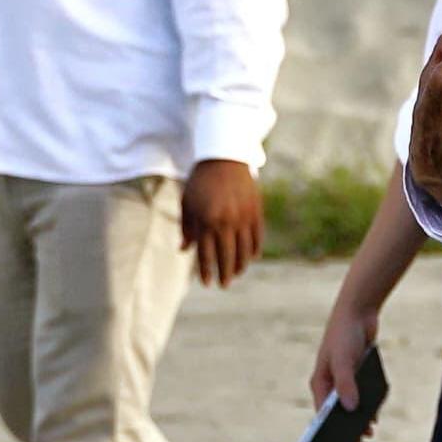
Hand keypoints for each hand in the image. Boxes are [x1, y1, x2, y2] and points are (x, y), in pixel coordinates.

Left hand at [182, 158, 262, 286]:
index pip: (206, 254)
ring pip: (244, 250)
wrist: (224, 157)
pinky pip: (257, 237)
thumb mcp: (188, 203)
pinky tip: (251, 258)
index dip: (206, 271)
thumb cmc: (200, 181)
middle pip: (226, 256)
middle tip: (224, 285)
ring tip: (236, 274)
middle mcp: (225, 222)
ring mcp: (243, 217)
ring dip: (240, 265)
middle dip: (225, 273)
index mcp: (206, 221)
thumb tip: (184, 250)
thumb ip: (187, 228)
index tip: (207, 283)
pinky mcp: (256, 211)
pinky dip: (254, 249)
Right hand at [311, 305, 380, 425]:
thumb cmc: (344, 334)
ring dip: (360, 420)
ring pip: (351, 406)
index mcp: (320, 384)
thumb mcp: (344, 359)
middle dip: (347, 431)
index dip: (327, 435)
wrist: (359, 312)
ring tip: (370, 434)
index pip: (321, 416)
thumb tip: (351, 408)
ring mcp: (345, 380)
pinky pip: (363, 395)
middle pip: (337, 414)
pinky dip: (369, 406)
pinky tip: (376, 415)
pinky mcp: (358, 375)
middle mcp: (330, 385)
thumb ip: (346, 384)